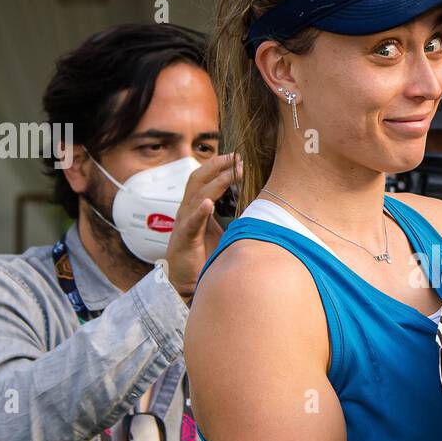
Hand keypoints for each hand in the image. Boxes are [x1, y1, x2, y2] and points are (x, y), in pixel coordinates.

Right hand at [165, 154, 241, 302]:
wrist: (185, 283)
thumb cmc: (202, 258)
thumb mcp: (220, 232)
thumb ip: (231, 217)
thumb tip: (256, 207)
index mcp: (195, 208)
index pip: (205, 178)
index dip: (219, 166)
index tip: (238, 157)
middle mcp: (187, 211)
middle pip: (198, 178)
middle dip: (217, 166)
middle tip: (237, 157)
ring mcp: (184, 223)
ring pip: (198, 195)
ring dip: (216, 182)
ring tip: (232, 172)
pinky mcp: (185, 239)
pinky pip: (191, 222)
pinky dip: (199, 212)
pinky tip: (208, 204)